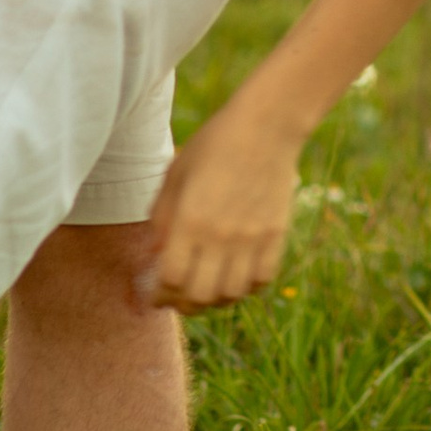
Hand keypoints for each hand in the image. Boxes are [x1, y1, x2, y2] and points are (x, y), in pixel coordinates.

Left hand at [144, 113, 301, 314]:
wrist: (266, 127)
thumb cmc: (213, 145)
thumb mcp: (176, 175)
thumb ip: (162, 217)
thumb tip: (156, 254)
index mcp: (191, 219)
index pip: (172, 279)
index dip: (159, 294)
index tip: (154, 294)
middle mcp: (222, 235)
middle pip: (200, 296)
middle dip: (183, 303)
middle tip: (177, 298)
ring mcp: (252, 238)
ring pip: (231, 294)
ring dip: (214, 300)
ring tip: (205, 290)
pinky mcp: (275, 235)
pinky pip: (261, 280)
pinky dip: (246, 287)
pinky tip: (235, 277)